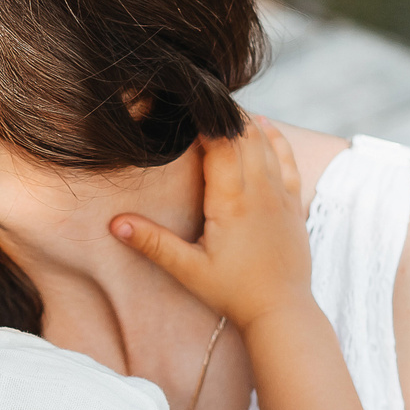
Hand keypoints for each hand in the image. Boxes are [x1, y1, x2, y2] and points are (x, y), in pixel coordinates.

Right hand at [112, 120, 310, 333]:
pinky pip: (287, 159)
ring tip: (226, 105)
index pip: (220, 144)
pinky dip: (275, 138)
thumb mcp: (188, 270)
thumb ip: (153, 243)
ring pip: (266, 143)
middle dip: (224, 114)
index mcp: (231, 202)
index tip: (188, 103)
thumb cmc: (233, 292)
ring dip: (246, 122)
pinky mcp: (293, 204)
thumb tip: (116, 223)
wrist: (283, 311)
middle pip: (244, 136)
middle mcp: (259, 191)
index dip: (206, 120)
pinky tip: (265, 126)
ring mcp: (280, 195)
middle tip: (202, 97)